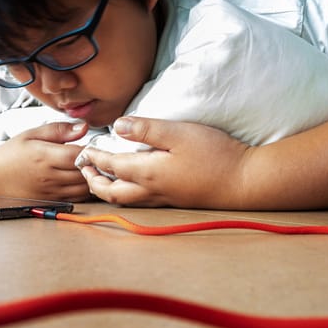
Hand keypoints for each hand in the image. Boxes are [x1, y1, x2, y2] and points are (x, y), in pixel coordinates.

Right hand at [0, 122, 91, 201]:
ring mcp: (51, 191)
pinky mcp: (51, 201)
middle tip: (96, 157)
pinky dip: (84, 189)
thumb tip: (84, 127)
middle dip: (93, 164)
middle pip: (83, 172)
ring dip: (91, 178)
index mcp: (44, 156)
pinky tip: (82, 180)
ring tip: (90, 168)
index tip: (92, 146)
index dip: (89, 151)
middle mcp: (48, 176)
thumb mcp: (32, 134)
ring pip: (83, 187)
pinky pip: (76, 198)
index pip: (77, 155)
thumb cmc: (12, 153)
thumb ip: (60, 130)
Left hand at [80, 117, 249, 207]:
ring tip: (101, 177)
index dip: (94, 157)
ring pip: (125, 200)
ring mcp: (163, 198)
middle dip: (93, 181)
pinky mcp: (174, 200)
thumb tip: (118, 126)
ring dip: (107, 190)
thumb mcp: (180, 133)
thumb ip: (147, 129)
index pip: (112, 165)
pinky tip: (130, 184)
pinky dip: (124, 194)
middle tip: (84, 168)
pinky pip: (139, 201)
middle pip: (112, 192)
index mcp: (148, 172)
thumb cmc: (215, 155)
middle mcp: (151, 191)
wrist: (243, 181)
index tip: (83, 149)